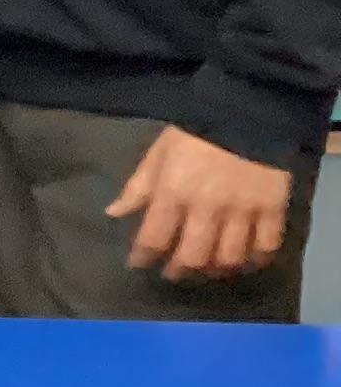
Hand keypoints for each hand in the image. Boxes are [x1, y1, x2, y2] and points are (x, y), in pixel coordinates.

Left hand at [110, 126, 294, 281]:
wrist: (248, 112)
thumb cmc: (195, 132)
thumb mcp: (158, 153)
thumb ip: (138, 187)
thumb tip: (114, 213)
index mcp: (173, 193)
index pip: (153, 238)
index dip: (143, 257)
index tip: (138, 264)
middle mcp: (207, 208)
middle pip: (193, 256)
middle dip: (179, 271)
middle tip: (173, 273)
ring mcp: (242, 211)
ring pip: (229, 258)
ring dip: (215, 271)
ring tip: (206, 271)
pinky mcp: (272, 209)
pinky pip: (265, 246)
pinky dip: (255, 260)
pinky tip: (244, 262)